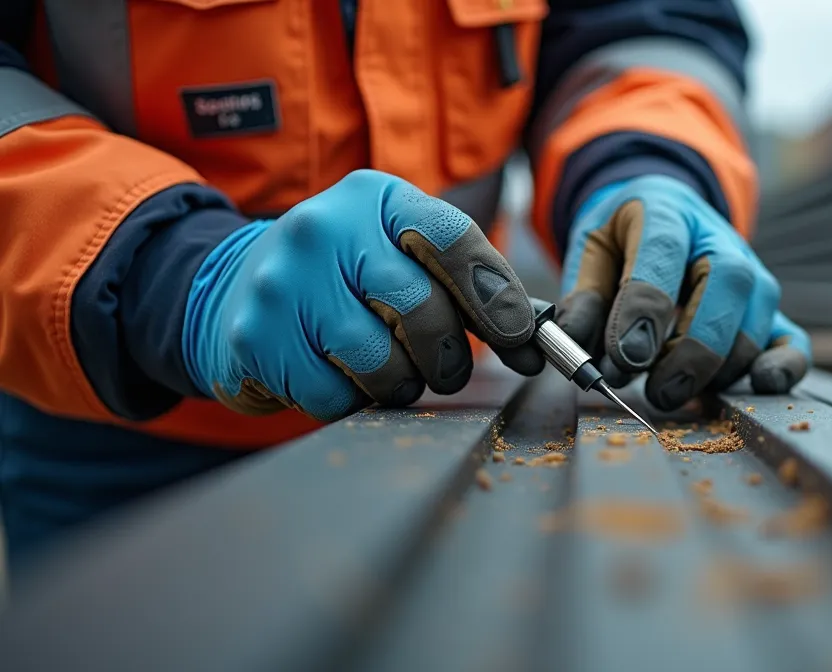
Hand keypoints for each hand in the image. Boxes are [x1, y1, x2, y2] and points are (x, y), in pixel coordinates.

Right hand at [183, 170, 541, 420]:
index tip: (522, 340)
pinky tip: (339, 375)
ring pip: (382, 363)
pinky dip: (352, 400)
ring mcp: (284, 281)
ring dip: (401, 384)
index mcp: (376, 197)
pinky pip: (335, 396)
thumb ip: (469, 285)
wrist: (237, 287)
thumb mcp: (404, 253)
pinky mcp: (256, 336)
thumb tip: (536, 341)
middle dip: (450, 356)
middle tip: (449, 370)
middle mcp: (325, 227)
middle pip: (422, 310)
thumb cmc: (350, 278)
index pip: (455, 240)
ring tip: (389, 370)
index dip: (498, 297)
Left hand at [557, 175, 809, 410]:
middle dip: (692, 348)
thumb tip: (575, 347)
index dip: (645, 307)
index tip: (624, 357)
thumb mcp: (590, 252)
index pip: (664, 251)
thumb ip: (582, 298)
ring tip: (671, 390)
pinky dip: (784, 366)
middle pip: (727, 284)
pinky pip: (792, 339)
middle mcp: (719, 239)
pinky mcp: (769, 310)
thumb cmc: (624, 239)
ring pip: (754, 321)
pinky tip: (758, 385)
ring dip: (716, 369)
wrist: (665, 215)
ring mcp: (753, 274)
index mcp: (665, 211)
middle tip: (656, 390)